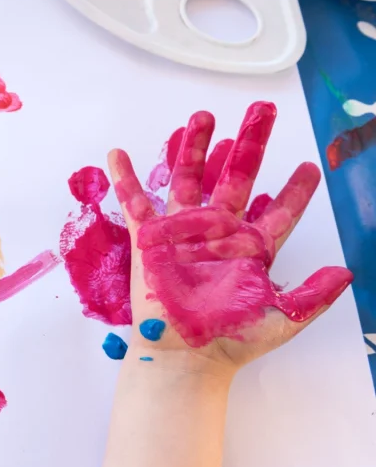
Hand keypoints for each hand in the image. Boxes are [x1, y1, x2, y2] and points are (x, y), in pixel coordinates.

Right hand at [108, 101, 352, 372]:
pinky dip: (125, 179)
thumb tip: (349, 273)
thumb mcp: (282, 319)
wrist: (186, 356)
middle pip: (236, 178)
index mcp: (251, 249)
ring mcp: (183, 233)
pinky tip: (117, 154)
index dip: (295, 191)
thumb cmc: (231, 341)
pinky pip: (135, 202)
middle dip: (250, 145)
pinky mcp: (150, 239)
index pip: (279, 212)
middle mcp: (219, 234)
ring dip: (195, 148)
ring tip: (203, 117)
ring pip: (190, 179)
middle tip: (262, 111)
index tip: (310, 167)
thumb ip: (313, 295)